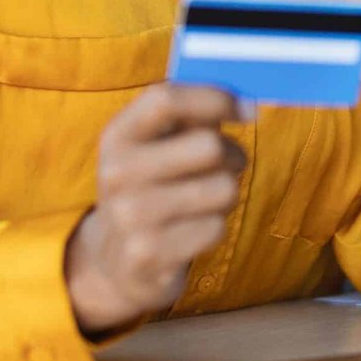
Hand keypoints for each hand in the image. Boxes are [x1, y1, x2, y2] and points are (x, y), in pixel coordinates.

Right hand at [64, 84, 246, 335]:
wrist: (113, 262)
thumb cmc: (151, 188)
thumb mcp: (153, 147)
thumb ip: (189, 116)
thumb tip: (247, 104)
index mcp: (117, 136)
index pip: (166, 100)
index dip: (214, 98)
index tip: (246, 109)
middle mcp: (117, 173)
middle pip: (209, 146)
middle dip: (234, 154)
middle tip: (231, 162)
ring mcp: (130, 217)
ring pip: (223, 189)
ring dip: (228, 193)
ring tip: (208, 199)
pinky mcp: (148, 255)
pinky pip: (216, 228)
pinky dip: (216, 227)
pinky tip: (193, 230)